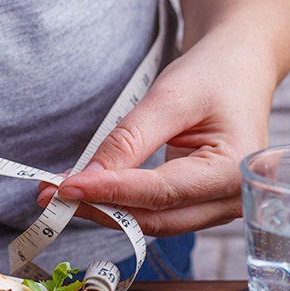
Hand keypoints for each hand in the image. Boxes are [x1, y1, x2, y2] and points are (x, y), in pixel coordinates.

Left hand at [38, 31, 276, 236]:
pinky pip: (155, 212)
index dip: (110, 192)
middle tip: (51, 196)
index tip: (66, 187)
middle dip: (100, 208)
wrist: (238, 68)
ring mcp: (217, 207)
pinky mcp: (199, 204)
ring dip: (105, 210)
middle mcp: (231, 200)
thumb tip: (89, 177)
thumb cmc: (213, 75)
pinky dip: (120, 204)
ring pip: (152, 222)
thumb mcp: (170, 96)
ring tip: (60, 195)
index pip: (161, 192)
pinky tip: (88, 193)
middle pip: (155, 218)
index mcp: (235, 172)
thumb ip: (130, 139)